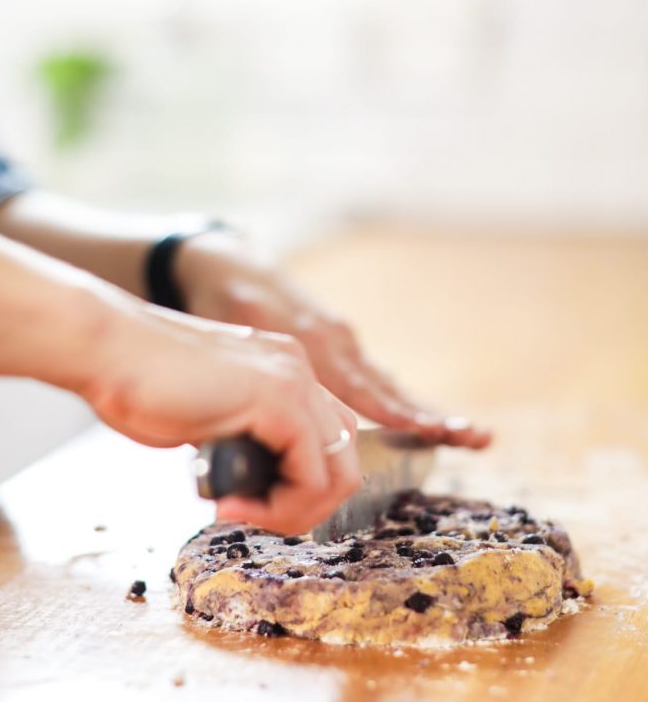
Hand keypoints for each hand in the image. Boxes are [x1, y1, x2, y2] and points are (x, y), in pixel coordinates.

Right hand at [82, 292, 359, 533]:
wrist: (106, 349)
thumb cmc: (140, 384)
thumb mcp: (209, 415)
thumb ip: (243, 437)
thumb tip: (255, 482)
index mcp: (285, 369)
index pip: (329, 438)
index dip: (299, 486)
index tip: (250, 505)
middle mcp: (299, 369)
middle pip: (345, 458)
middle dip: (304, 505)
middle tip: (252, 517)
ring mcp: (294, 380)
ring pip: (337, 472)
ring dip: (292, 510)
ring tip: (238, 513)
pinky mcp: (279, 398)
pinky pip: (310, 474)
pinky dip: (278, 506)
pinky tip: (228, 505)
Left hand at [174, 231, 490, 448]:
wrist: (233, 265)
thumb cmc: (223, 299)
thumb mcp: (224, 320)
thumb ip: (240, 351)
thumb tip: (244, 385)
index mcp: (310, 340)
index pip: (360, 387)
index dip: (395, 412)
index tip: (433, 429)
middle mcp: (337, 343)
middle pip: (389, 388)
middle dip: (432, 416)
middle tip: (476, 436)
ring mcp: (344, 345)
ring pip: (390, 386)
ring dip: (428, 413)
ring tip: (475, 436)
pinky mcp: (342, 350)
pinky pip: (378, 381)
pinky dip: (405, 403)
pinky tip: (434, 427)